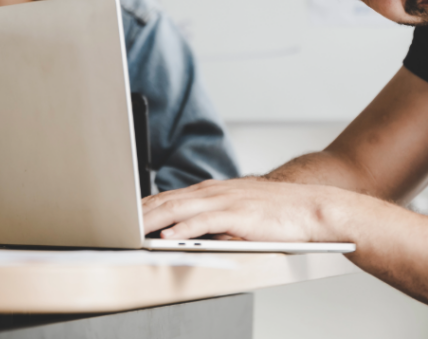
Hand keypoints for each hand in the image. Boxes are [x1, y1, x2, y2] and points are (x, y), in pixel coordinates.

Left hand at [142, 178, 355, 241]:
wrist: (313, 209)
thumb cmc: (280, 214)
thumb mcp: (239, 214)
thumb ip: (214, 221)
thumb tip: (189, 234)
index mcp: (214, 191)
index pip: (170, 197)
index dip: (143, 207)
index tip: (121, 216)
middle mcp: (216, 192)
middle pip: (168, 200)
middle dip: (138, 212)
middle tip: (114, 223)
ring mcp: (227, 201)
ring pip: (180, 208)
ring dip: (152, 220)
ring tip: (131, 230)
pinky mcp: (239, 215)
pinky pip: (205, 222)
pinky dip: (184, 228)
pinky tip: (168, 236)